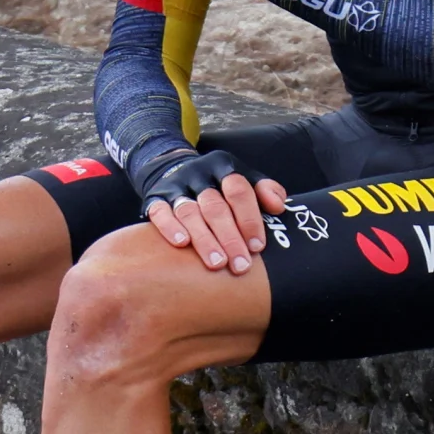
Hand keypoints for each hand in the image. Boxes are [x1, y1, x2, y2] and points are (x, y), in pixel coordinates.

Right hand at [147, 170, 291, 274]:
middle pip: (216, 207)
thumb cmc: (219, 186)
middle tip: (240, 265)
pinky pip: (160, 212)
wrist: (174, 170)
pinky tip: (182, 244)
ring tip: (216, 263)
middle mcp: (198, 175)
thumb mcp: (245, 181)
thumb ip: (266, 191)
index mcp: (224, 168)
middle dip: (230, 238)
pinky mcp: (155, 198)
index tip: (257, 247)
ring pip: (190, 212)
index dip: (250, 220)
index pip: (239, 192)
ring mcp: (175, 187)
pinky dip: (170, 228)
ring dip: (204, 240)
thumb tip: (279, 206)